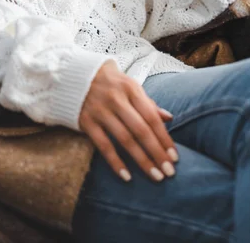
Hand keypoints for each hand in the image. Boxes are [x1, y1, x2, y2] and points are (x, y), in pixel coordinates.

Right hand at [79, 61, 177, 181]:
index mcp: (132, 90)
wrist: (74, 75)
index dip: (164, 138)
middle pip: (141, 130)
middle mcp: (117, 100)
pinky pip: (103, 145)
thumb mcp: (131, 88)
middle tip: (169, 172)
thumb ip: (149, 104)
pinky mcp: (86, 122)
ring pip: (125, 140)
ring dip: (142, 160)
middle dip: (157, 153)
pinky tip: (127, 176)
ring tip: (155, 176)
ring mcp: (100, 111)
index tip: (175, 156)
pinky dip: (115, 161)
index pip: (152, 117)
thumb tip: (169, 118)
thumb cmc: (111, 84)